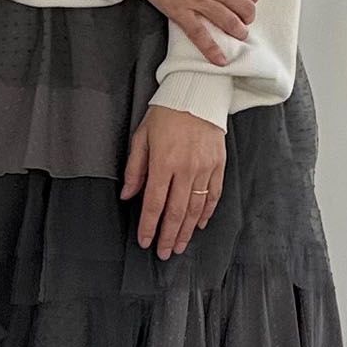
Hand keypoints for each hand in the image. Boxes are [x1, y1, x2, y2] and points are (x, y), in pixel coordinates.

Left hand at [120, 103, 225, 257]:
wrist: (197, 92)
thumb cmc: (165, 113)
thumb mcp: (141, 137)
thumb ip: (135, 169)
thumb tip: (128, 196)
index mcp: (163, 162)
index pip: (154, 203)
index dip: (148, 226)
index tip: (144, 241)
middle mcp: (186, 169)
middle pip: (176, 212)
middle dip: (168, 236)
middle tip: (163, 253)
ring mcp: (205, 168)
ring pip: (196, 209)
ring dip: (186, 231)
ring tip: (179, 246)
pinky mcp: (218, 165)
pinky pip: (214, 195)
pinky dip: (207, 213)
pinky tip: (199, 225)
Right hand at [145, 0, 260, 66]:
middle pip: (243, 6)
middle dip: (248, 14)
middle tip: (246, 16)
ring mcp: (197, 1)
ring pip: (227, 20)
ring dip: (238, 30)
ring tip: (240, 33)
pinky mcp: (181, 12)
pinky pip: (199, 35)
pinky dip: (211, 49)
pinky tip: (220, 60)